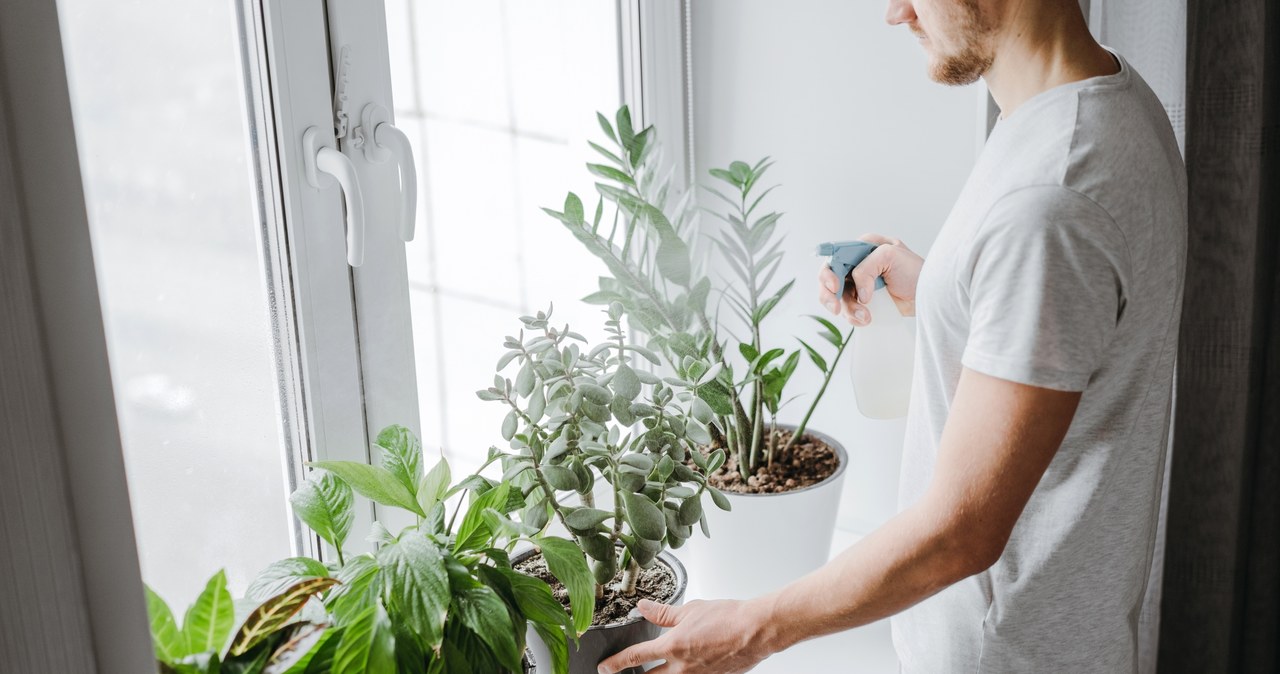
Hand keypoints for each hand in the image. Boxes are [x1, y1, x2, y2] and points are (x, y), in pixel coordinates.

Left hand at [596, 598, 774, 673]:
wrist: (756, 631)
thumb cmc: (728, 617)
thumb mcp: (690, 609)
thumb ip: (663, 612)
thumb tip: (643, 608)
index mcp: (673, 647)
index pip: (636, 657)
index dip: (616, 663)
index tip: (605, 667)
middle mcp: (682, 667)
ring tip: (656, 672)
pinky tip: (684, 669)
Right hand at [817, 234, 922, 326]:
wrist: (929, 296)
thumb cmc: (916, 271)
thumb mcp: (891, 255)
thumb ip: (867, 267)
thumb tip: (859, 292)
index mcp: (862, 249)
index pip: (835, 258)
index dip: (830, 273)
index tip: (835, 287)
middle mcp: (857, 265)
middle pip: (829, 278)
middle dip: (829, 295)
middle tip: (835, 308)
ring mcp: (859, 285)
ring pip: (837, 298)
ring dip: (847, 309)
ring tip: (865, 317)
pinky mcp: (864, 301)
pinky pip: (848, 310)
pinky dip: (853, 317)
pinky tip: (867, 319)